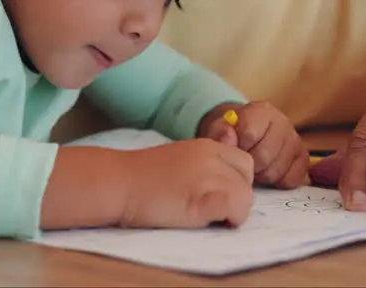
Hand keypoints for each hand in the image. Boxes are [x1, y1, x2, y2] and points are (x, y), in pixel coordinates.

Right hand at [117, 139, 254, 228]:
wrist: (117, 182)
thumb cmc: (140, 177)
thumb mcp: (179, 160)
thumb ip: (203, 166)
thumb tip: (223, 187)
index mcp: (206, 146)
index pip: (243, 163)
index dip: (237, 182)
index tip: (220, 195)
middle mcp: (211, 157)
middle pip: (247, 179)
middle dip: (239, 197)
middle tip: (215, 210)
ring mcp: (207, 176)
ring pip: (245, 196)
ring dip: (234, 212)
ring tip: (209, 218)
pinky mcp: (201, 199)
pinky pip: (234, 206)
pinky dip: (229, 217)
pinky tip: (209, 220)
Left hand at [200, 101, 309, 187]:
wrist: (247, 135)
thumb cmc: (233, 133)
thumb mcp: (221, 128)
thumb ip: (220, 132)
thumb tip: (227, 140)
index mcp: (261, 111)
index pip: (249, 134)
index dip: (238, 148)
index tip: (235, 149)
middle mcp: (283, 122)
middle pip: (264, 156)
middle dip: (249, 166)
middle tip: (243, 163)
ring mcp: (295, 140)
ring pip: (277, 171)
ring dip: (262, 176)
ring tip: (254, 168)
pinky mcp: (303, 158)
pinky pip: (292, 179)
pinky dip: (278, 182)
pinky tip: (269, 173)